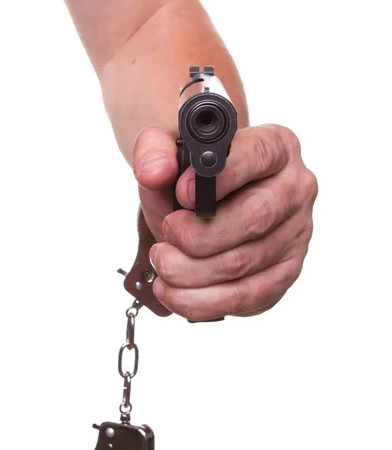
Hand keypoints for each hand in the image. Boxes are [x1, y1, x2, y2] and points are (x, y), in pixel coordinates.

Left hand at [133, 125, 317, 319]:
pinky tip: (173, 291)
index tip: (180, 194)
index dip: (217, 179)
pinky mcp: (284, 274)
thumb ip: (153, 151)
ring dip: (189, 272)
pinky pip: (245, 298)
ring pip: (244, 265)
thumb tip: (154, 173)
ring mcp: (295, 236)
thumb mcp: (167, 150)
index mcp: (276, 147)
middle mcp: (295, 190)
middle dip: (197, 236)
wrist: (202, 203)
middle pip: (255, 219)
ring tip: (162, 263)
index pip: (257, 156)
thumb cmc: (190, 174)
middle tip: (166, 235)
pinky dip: (200, 301)